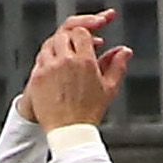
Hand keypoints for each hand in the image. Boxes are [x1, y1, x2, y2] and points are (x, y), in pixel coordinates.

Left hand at [22, 10, 128, 130]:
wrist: (69, 131)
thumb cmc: (89, 112)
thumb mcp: (109, 87)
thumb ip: (117, 64)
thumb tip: (124, 50)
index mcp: (84, 61)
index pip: (81, 31)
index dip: (86, 32)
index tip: (92, 38)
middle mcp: (65, 62)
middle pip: (64, 35)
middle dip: (72, 37)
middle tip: (79, 45)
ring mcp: (49, 69)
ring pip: (50, 44)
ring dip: (58, 45)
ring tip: (67, 54)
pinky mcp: (37, 78)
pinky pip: (40, 59)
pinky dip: (48, 57)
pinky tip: (55, 65)